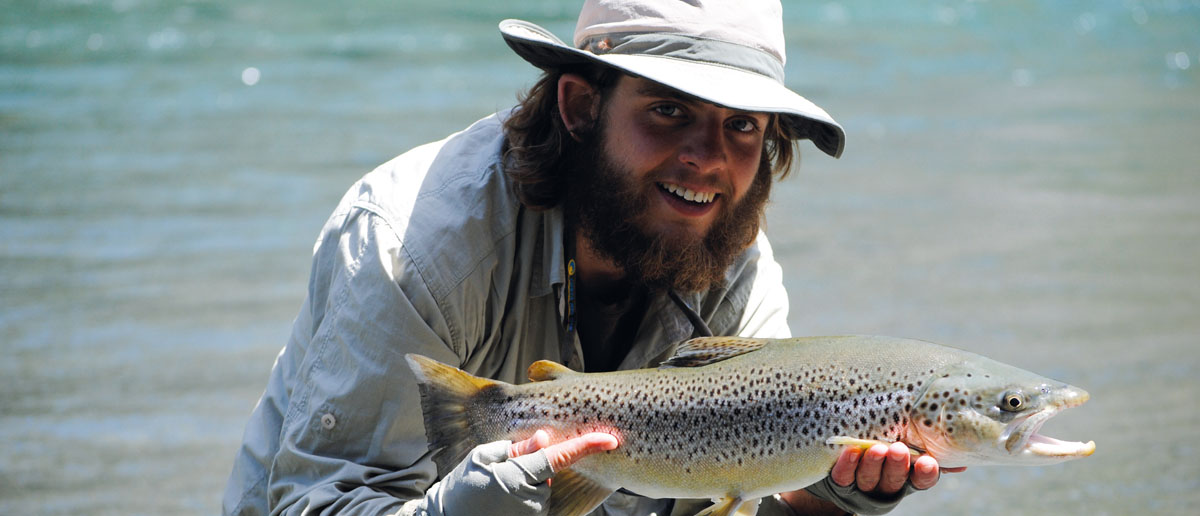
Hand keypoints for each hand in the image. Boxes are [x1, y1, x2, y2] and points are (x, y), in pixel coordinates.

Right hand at [416, 430, 618, 515]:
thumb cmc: (462, 487)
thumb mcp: (484, 457)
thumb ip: (518, 447)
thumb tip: (544, 438)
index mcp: (518, 476)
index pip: (559, 457)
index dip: (586, 446)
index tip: (609, 438)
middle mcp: (532, 499)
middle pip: (549, 471)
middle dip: (535, 464)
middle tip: (505, 469)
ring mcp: (534, 515)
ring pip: (544, 487)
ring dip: (530, 482)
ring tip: (499, 488)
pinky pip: (538, 502)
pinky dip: (527, 496)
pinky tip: (504, 500)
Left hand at [830, 442, 965, 493]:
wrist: (840, 474)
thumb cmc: (883, 456)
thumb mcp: (908, 455)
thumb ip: (929, 453)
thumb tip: (963, 461)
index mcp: (906, 478)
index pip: (921, 480)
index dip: (925, 474)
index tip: (930, 463)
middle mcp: (886, 485)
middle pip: (894, 479)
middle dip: (898, 465)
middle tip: (899, 449)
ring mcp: (862, 485)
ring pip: (869, 478)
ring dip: (874, 463)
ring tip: (877, 448)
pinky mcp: (840, 482)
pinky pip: (844, 476)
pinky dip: (848, 464)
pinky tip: (852, 451)